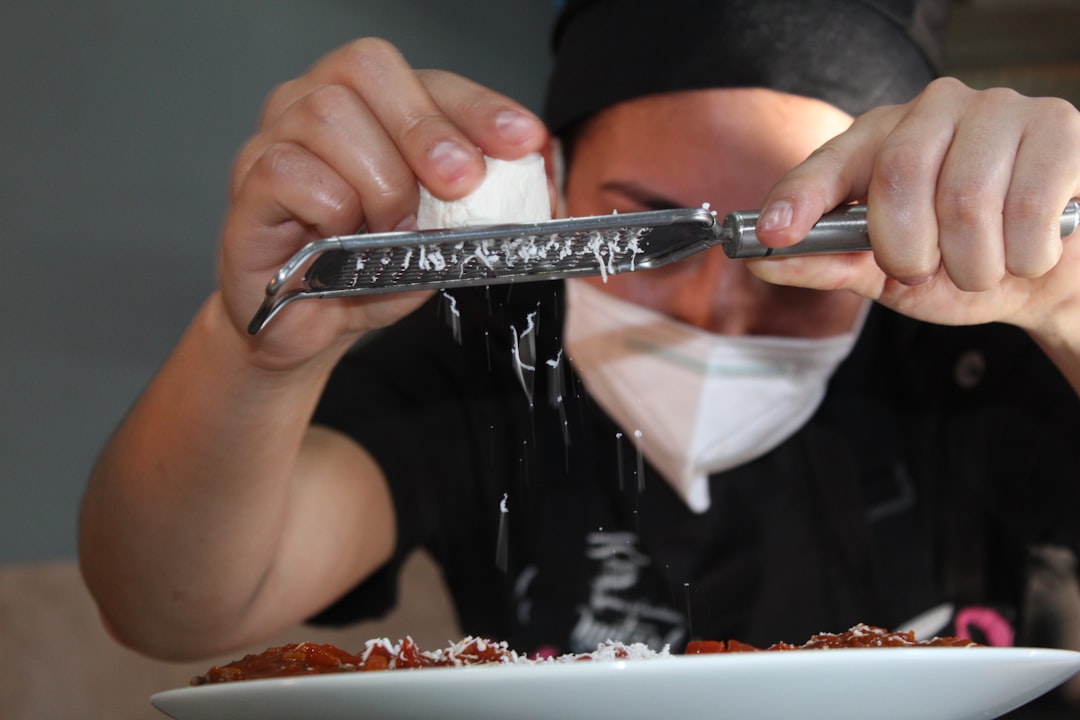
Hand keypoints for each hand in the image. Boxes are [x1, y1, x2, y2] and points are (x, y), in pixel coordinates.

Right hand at [219, 38, 548, 367]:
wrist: (305, 327)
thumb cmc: (366, 271)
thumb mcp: (435, 237)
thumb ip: (468, 205)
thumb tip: (515, 182)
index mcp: (372, 106)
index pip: (430, 80)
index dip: (480, 108)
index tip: (523, 142)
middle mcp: (316, 103)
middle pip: (368, 68)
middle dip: (426, 128)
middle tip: (460, 184)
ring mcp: (275, 137)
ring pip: (329, 116)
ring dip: (379, 182)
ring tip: (389, 230)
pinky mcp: (249, 183)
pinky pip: (291, 170)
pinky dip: (332, 209)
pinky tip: (341, 239)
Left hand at [750, 77, 1079, 336]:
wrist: (1044, 274)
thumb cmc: (956, 264)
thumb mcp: (885, 273)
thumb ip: (830, 264)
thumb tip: (765, 265)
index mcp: (881, 138)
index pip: (830, 163)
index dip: (800, 197)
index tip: (773, 234)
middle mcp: (934, 109)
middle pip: (898, 175)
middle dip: (906, 249)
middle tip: (922, 272)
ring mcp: (998, 110)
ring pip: (967, 199)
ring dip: (972, 265)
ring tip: (981, 267)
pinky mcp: (1057, 127)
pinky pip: (1029, 207)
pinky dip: (1024, 256)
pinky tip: (1027, 253)